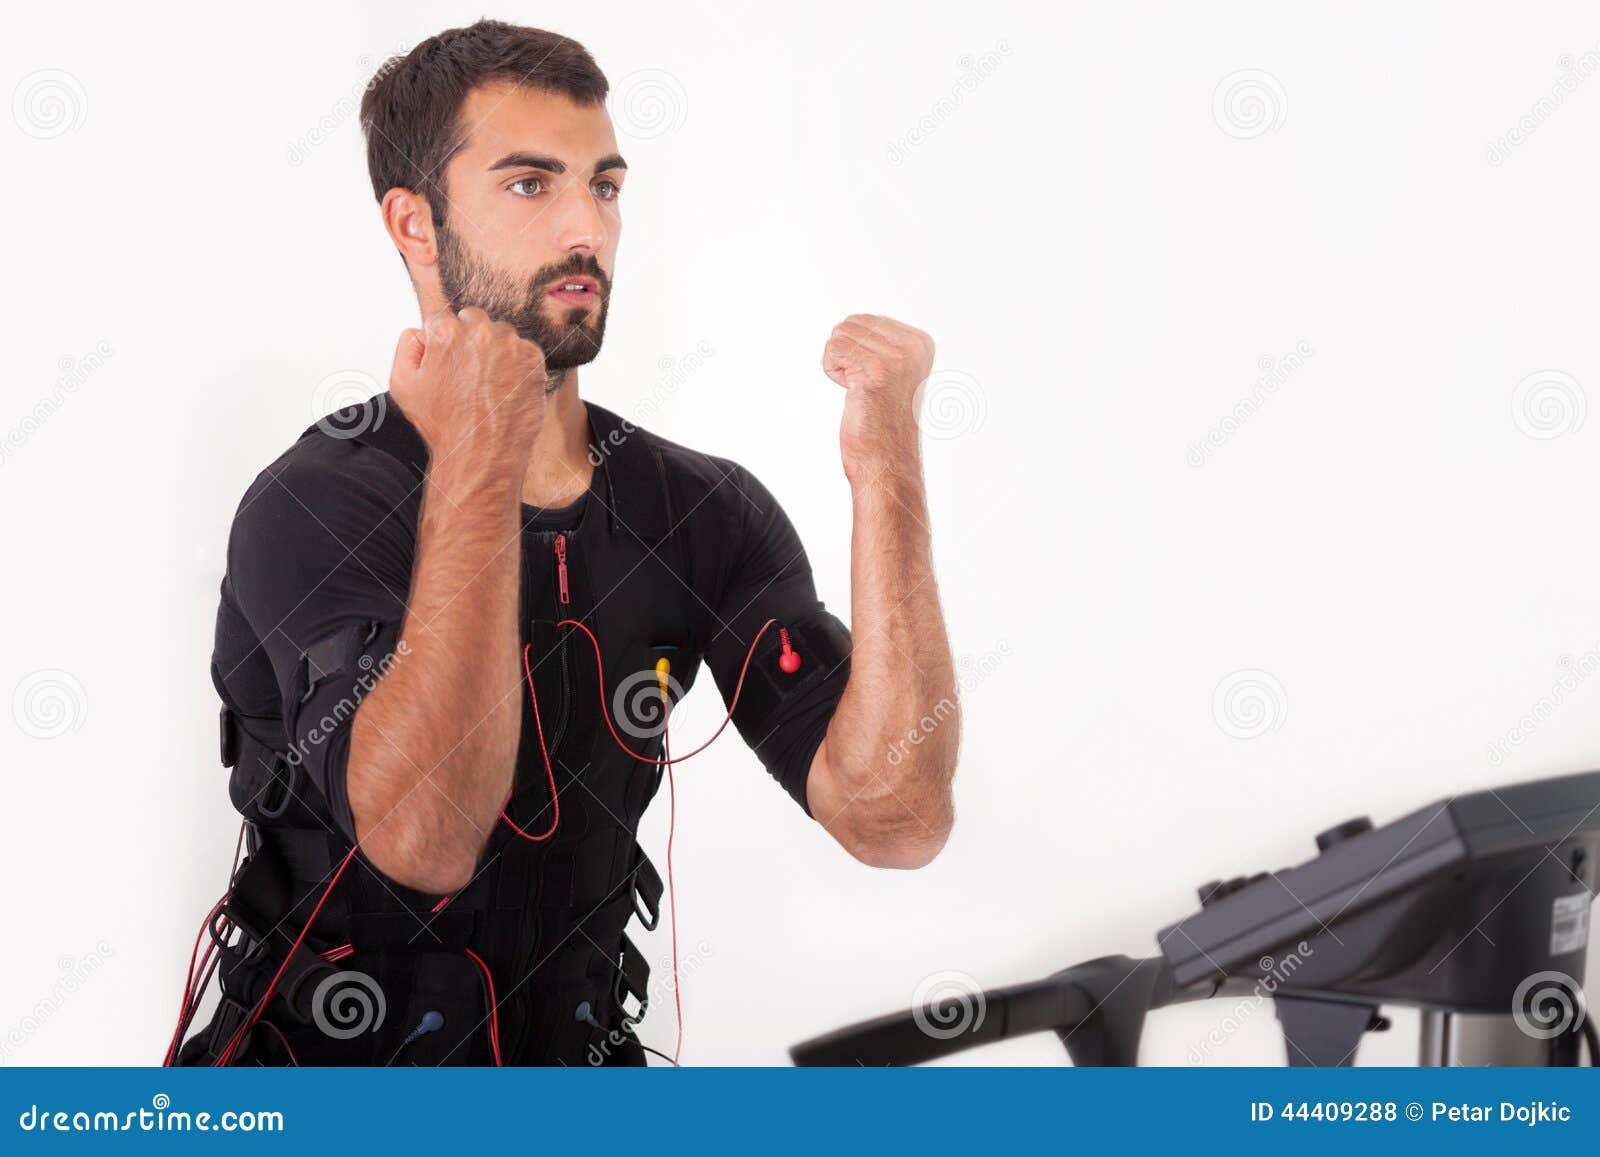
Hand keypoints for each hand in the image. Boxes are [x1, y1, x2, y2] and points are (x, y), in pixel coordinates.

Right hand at [389, 308, 547, 491]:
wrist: (481, 454)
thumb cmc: (444, 424)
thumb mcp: (402, 384)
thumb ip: (407, 345)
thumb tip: (422, 331)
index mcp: (446, 332)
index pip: (443, 319)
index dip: (443, 344)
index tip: (448, 365)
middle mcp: (480, 332)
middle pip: (473, 320)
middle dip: (469, 340)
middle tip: (467, 374)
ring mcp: (510, 345)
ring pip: (500, 334)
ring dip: (495, 350)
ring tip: (486, 384)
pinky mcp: (533, 359)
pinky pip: (523, 351)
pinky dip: (516, 364)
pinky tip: (504, 388)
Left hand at [821, 314, 933, 484]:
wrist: (887, 460)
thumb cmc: (884, 422)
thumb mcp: (894, 372)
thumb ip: (882, 343)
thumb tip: (854, 322)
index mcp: (921, 342)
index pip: (864, 320)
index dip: (858, 351)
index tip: (877, 379)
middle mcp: (912, 346)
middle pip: (850, 325)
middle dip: (847, 356)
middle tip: (866, 386)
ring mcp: (895, 357)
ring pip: (839, 337)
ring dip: (840, 366)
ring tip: (861, 390)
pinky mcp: (873, 369)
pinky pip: (833, 351)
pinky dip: (833, 372)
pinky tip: (853, 392)